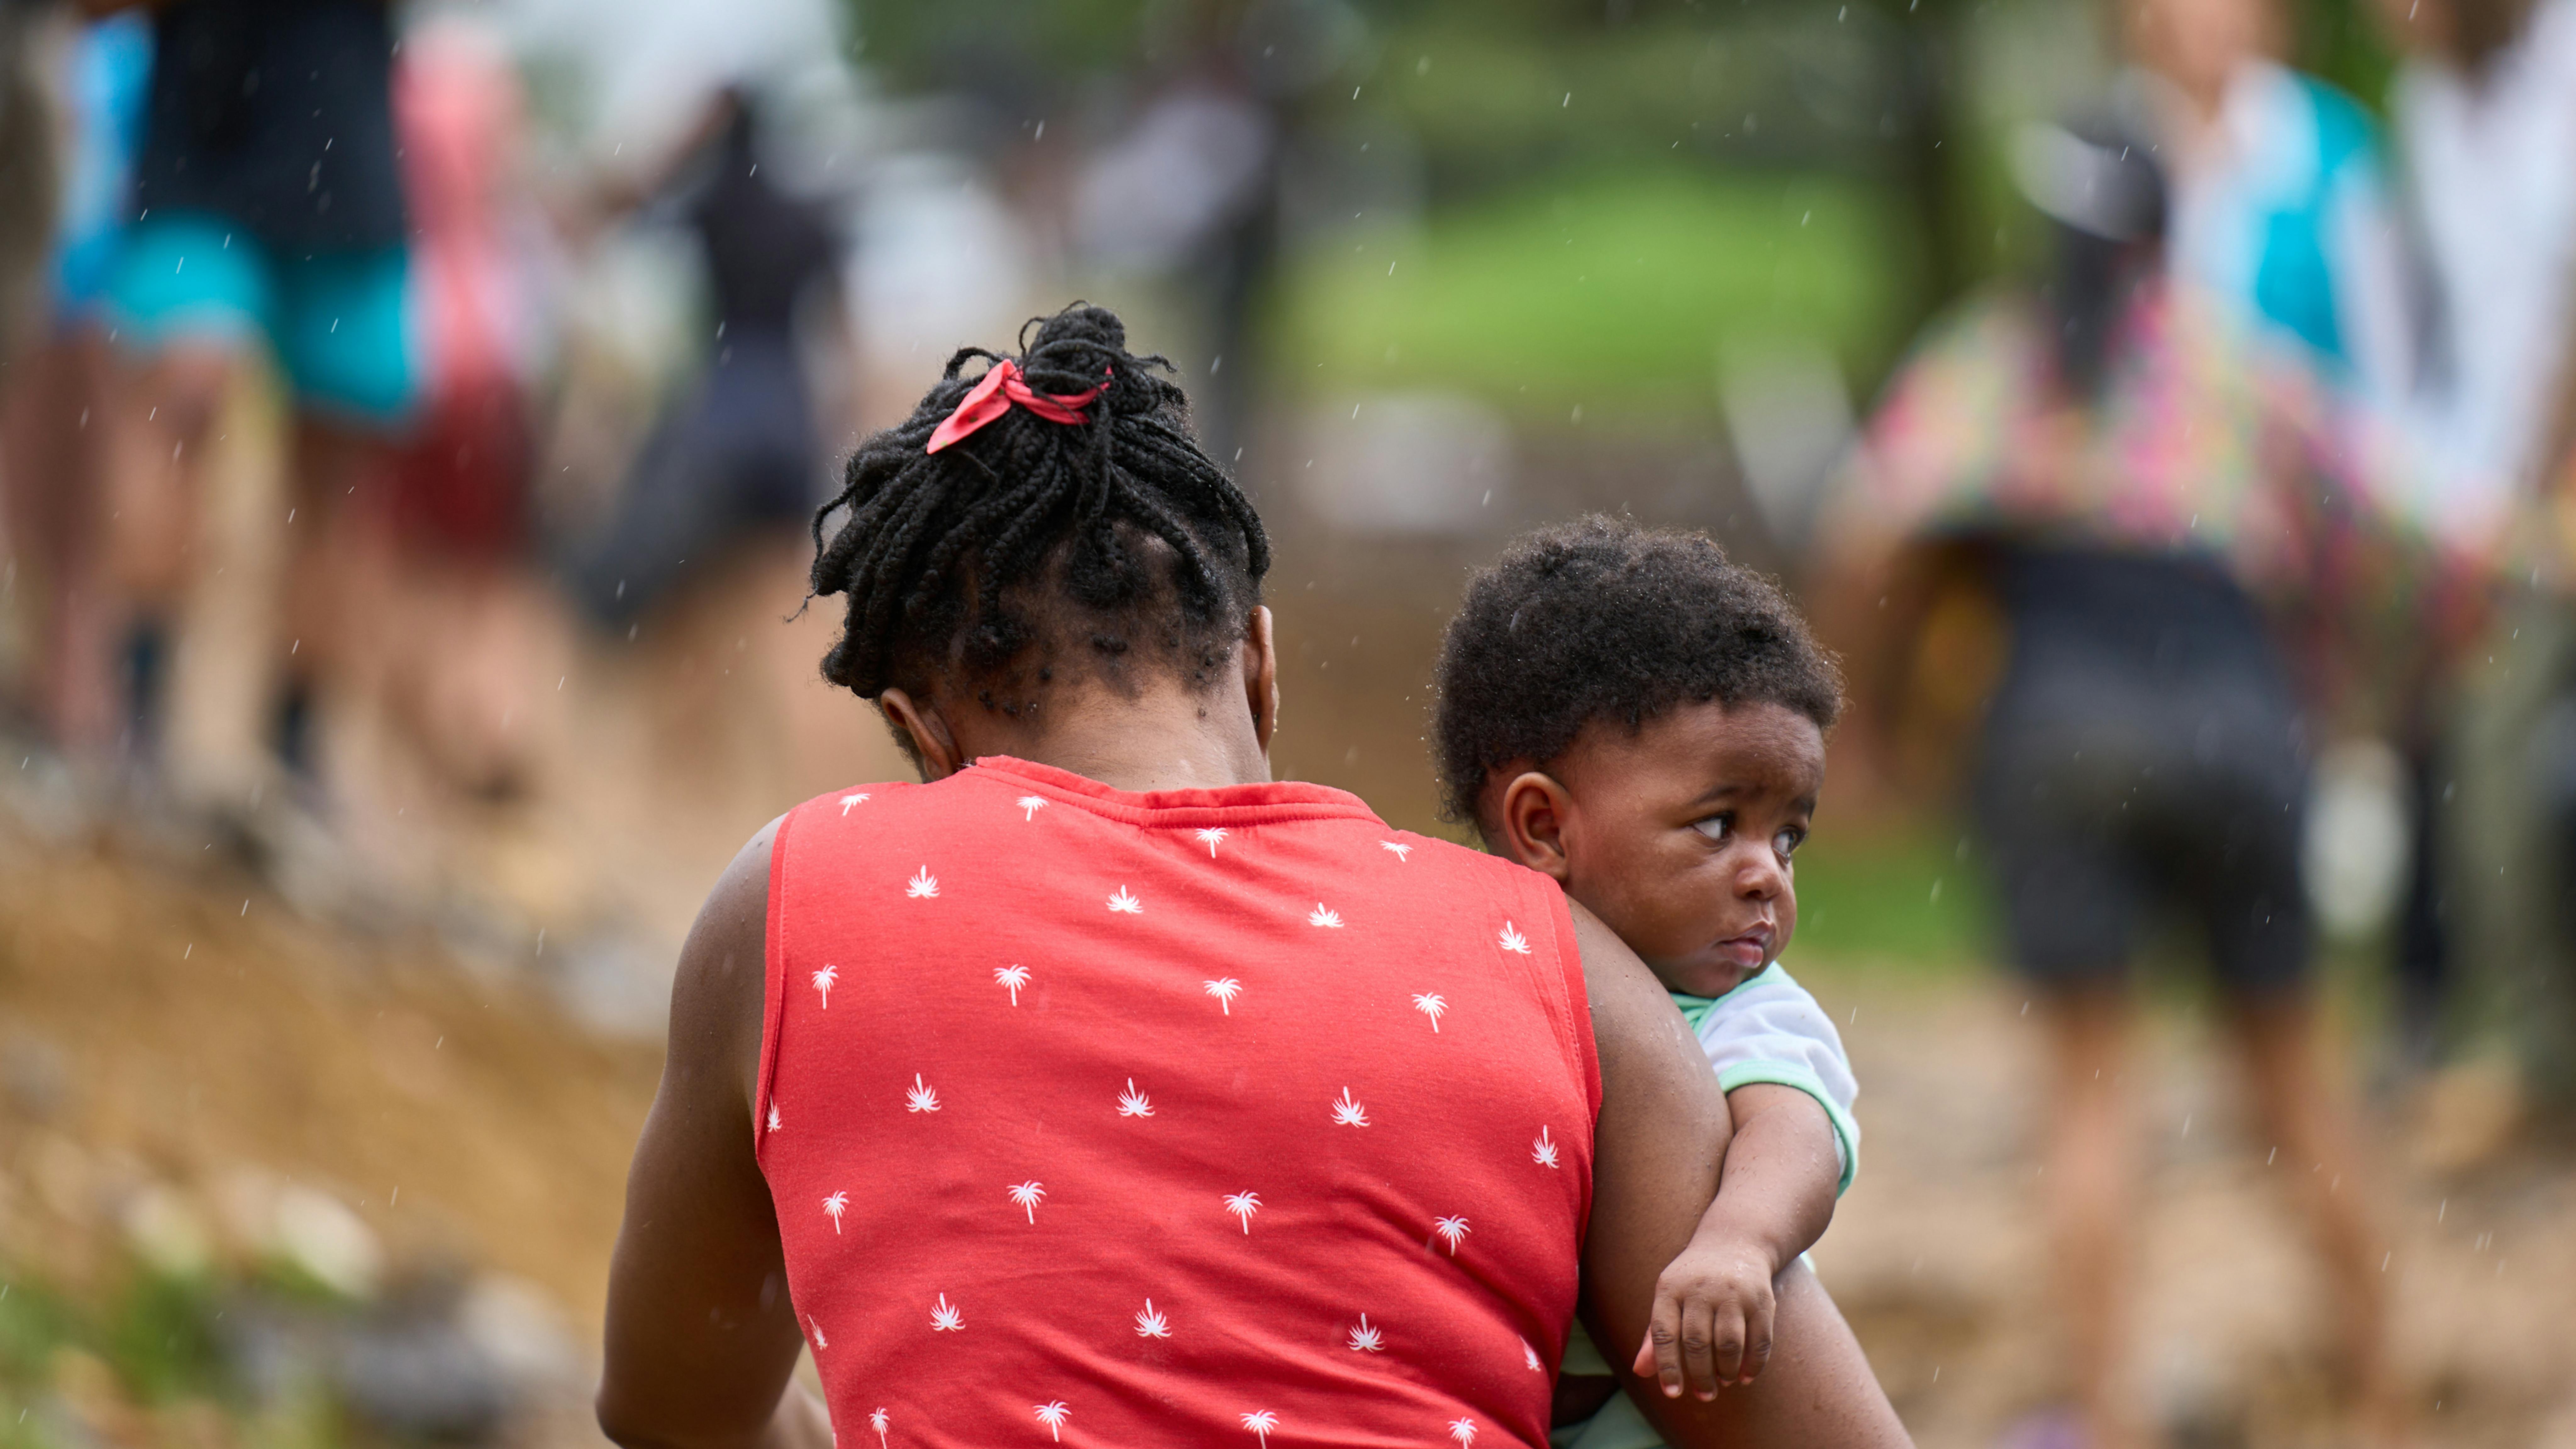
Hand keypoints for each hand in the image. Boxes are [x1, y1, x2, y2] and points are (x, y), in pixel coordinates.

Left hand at [1630, 1231, 1781, 1399]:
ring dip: (1726, 1371)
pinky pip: (1760, 1341)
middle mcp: (1701, 1289)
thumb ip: (1655, 1336)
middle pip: (1697, 1342)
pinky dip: (1753, 1365)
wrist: (1734, 1242)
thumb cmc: (1692, 1281)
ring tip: (1723, 1381)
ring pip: (1729, 1344)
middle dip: (1700, 1376)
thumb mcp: (1669, 1298)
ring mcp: (1734, 1293)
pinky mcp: (1761, 1300)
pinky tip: (1745, 1377)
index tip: (1672, 1393)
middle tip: (1704, 1395)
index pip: (1664, 1333)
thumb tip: (1640, 1371)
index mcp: (1671, 1289)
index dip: (1667, 1366)